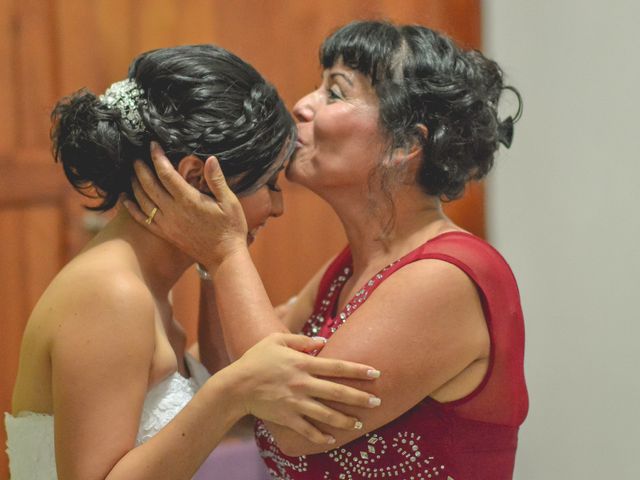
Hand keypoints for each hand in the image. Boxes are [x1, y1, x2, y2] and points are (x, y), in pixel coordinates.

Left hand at [122, 142, 247, 267]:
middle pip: (149, 185)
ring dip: (135, 185)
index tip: (153, 145)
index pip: (166, 174)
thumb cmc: (230, 228)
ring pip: (143, 200)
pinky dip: (131, 208)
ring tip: (133, 173)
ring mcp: (167, 223)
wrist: (224, 257)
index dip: (157, 158)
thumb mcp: (229, 202)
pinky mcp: (165, 234)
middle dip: (141, 169)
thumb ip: (217, 180)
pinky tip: (125, 199)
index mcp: (189, 200)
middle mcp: (173, 211)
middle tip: (136, 157)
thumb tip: (210, 159)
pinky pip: (143, 219)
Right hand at [227, 333, 381, 444]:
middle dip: (360, 398)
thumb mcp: (276, 340)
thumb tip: (323, 341)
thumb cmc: (256, 359)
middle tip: (377, 402)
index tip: (376, 373)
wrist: (235, 386)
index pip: (337, 366)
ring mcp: (295, 402)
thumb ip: (301, 340)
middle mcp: (303, 384)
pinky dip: (320, 436)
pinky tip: (332, 439)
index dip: (358, 370)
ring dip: (345, 420)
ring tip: (360, 423)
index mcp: (302, 364)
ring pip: (326, 414)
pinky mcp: (287, 417)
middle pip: (337, 392)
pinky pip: (307, 429)